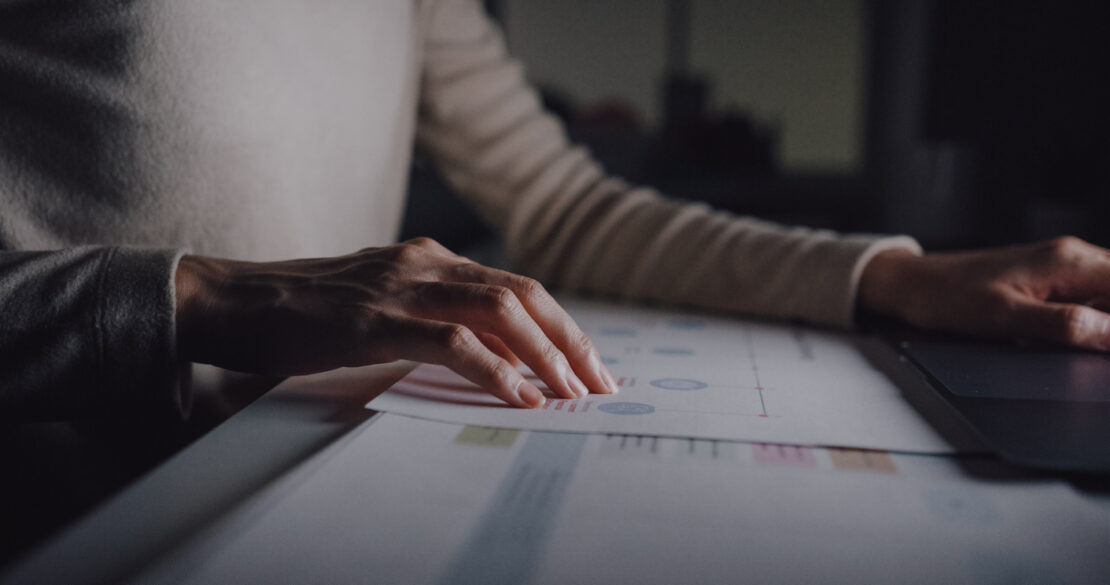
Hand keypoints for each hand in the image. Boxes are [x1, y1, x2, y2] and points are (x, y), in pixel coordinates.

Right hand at [174, 238, 618, 407]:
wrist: (235, 300)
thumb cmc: (306, 311)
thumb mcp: (382, 305)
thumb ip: (430, 316)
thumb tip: (487, 355)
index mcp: (432, 259)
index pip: (518, 289)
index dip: (562, 327)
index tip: (589, 365)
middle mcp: (427, 263)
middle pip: (525, 296)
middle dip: (571, 342)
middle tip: (602, 384)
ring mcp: (403, 287)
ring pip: (501, 313)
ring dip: (546, 357)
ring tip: (573, 393)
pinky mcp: (376, 319)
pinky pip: (454, 342)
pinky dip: (496, 372)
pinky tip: (520, 397)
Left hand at [858, 236, 1109, 349]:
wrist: (914, 285)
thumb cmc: (950, 297)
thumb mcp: (1007, 318)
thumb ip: (1065, 325)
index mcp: (1069, 260)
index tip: (1108, 345)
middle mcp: (1072, 257)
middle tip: (1081, 348)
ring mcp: (1061, 268)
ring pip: (1106, 296)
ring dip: (1098, 324)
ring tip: (1058, 343)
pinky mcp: (1047, 281)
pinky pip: (1085, 300)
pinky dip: (1083, 322)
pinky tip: (1056, 339)